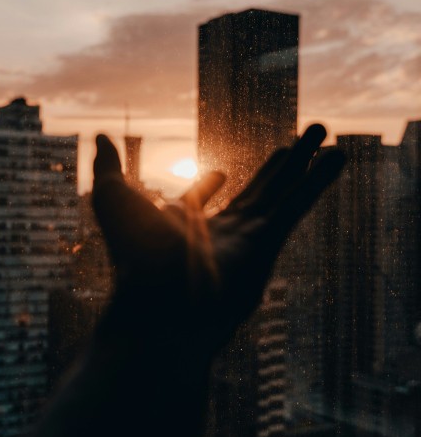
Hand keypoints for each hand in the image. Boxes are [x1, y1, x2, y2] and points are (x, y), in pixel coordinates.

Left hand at [92, 124, 343, 355]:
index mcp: (183, 227)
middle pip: (256, 192)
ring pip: (284, 192)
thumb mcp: (111, 197)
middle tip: (295, 143)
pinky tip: (337, 156)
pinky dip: (319, 179)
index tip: (220, 174)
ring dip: (307, 163)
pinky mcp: (269, 242)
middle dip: (277, 167)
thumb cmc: (131, 254)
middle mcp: (220, 235)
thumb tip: (100, 136)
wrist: (160, 302)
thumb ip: (108, 165)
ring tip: (327, 133)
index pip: (199, 203)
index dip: (207, 186)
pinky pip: (298, 204)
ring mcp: (248, 239)